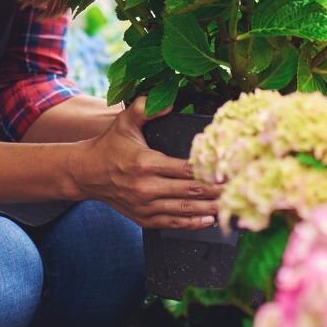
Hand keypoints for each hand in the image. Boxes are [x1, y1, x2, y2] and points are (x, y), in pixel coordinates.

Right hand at [77, 97, 220, 229]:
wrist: (86, 173)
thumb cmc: (109, 146)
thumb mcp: (124, 122)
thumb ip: (145, 108)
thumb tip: (168, 103)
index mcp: (146, 163)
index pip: (186, 168)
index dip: (210, 170)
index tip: (230, 169)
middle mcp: (146, 187)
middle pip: (191, 191)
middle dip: (217, 190)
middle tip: (239, 188)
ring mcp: (145, 205)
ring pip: (185, 210)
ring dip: (210, 209)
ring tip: (231, 205)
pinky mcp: (144, 218)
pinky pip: (173, 223)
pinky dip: (193, 223)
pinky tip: (209, 219)